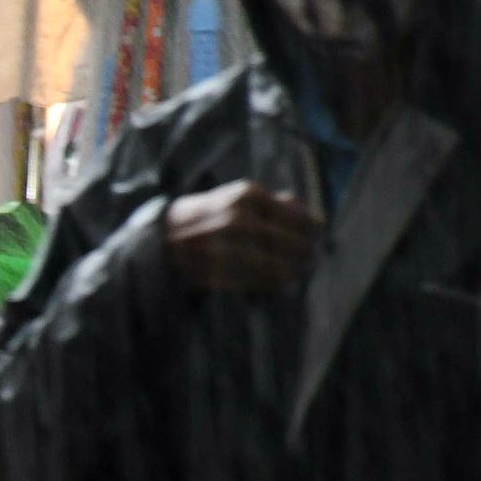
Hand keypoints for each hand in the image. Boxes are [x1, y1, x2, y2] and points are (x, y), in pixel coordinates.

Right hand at [165, 180, 321, 293]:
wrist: (162, 238)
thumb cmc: (207, 215)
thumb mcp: (238, 198)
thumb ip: (276, 205)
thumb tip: (312, 217)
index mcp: (248, 197)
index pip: (298, 219)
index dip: (313, 231)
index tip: (318, 238)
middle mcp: (239, 220)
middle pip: (292, 245)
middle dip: (306, 255)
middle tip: (312, 259)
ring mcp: (229, 248)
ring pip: (278, 267)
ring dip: (292, 272)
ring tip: (297, 272)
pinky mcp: (219, 273)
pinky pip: (258, 282)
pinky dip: (272, 283)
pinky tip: (276, 281)